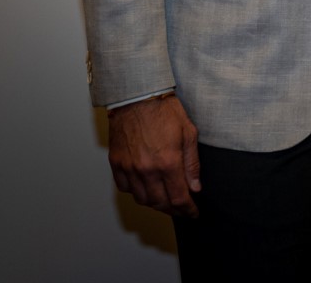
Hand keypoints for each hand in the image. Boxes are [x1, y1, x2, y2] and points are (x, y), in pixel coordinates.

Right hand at [106, 93, 201, 216]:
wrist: (137, 96)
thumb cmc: (164, 110)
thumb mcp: (189, 133)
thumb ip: (192, 164)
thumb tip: (195, 188)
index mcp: (168, 163)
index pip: (179, 198)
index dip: (188, 210)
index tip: (193, 213)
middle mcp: (146, 170)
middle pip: (160, 203)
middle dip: (173, 210)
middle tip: (181, 208)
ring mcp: (129, 168)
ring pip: (142, 199)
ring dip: (155, 204)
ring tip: (166, 200)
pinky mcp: (116, 163)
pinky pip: (125, 188)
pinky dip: (136, 192)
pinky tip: (146, 188)